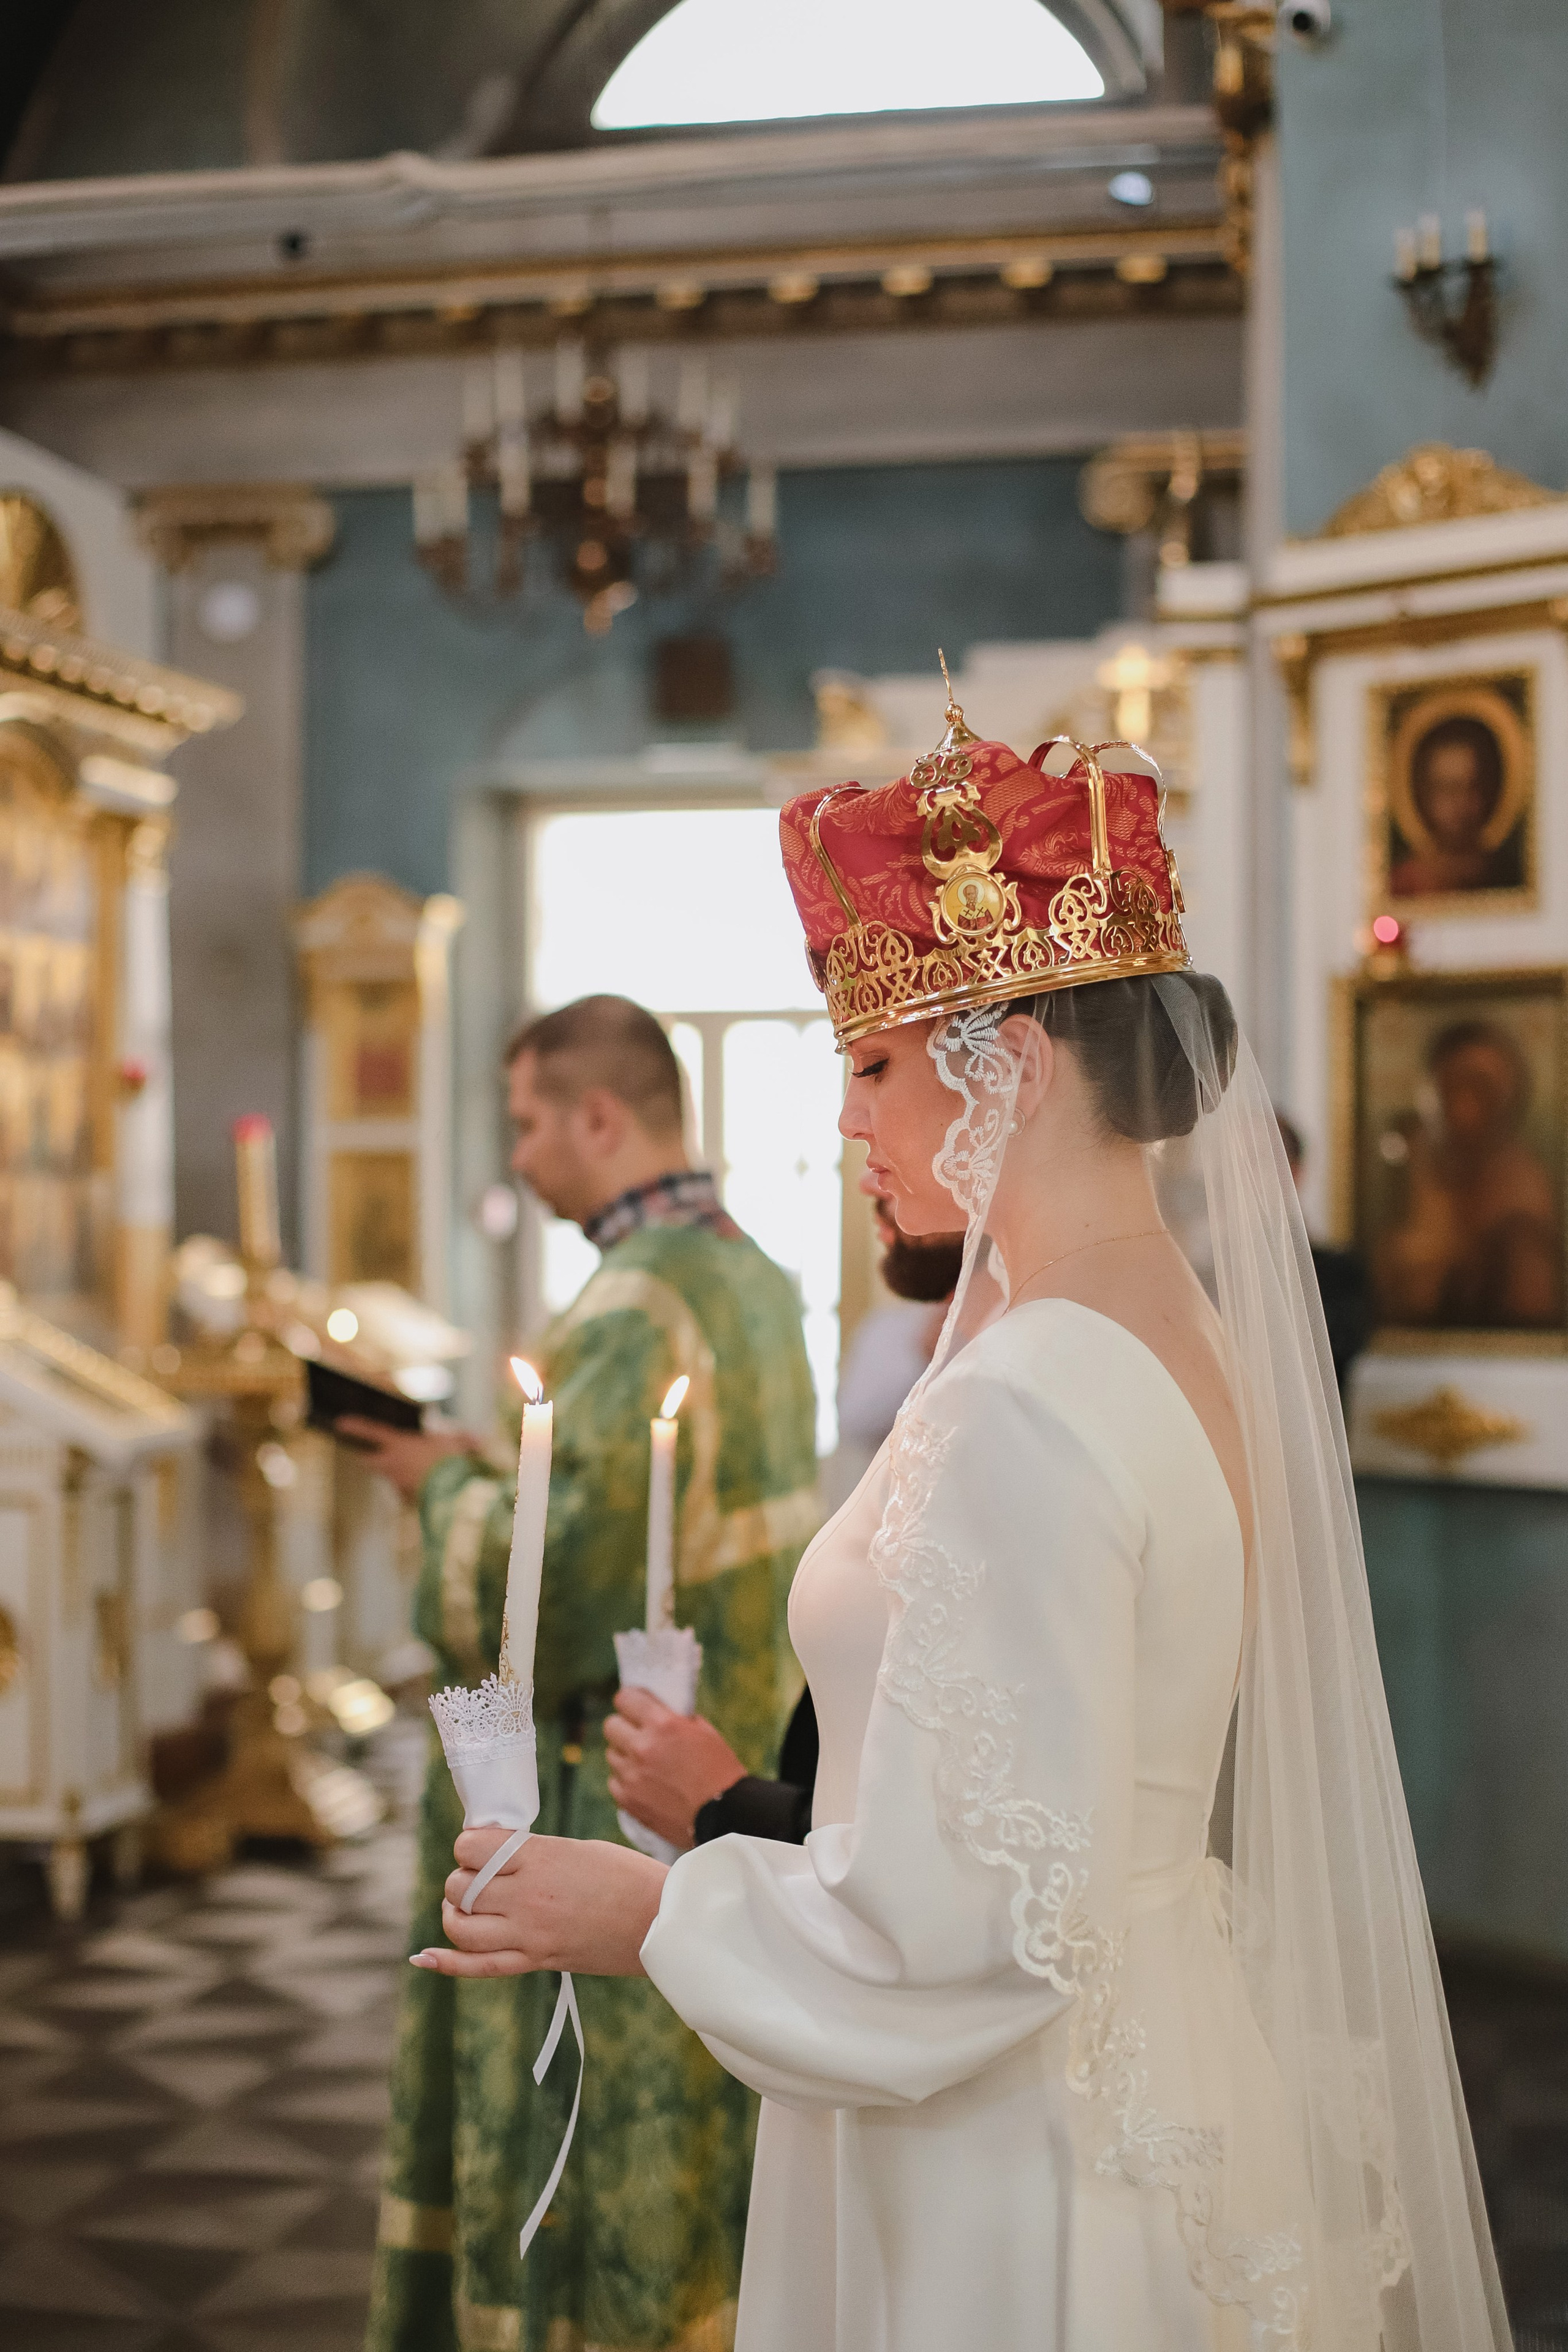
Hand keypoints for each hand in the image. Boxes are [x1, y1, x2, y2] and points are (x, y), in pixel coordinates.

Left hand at [335, 1419, 476, 1500]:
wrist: (454, 1494)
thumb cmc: (453, 1462)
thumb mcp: (459, 1442)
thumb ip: (463, 1438)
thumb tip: (475, 1438)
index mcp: (399, 1445)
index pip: (371, 1431)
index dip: (355, 1426)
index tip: (339, 1423)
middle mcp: (392, 1465)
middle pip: (371, 1460)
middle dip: (370, 1457)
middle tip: (372, 1453)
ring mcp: (398, 1485)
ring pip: (393, 1477)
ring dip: (402, 1475)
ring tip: (425, 1471)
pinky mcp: (408, 1501)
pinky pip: (408, 1494)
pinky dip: (416, 1491)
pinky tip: (433, 1489)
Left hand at [409, 1827, 667, 1977]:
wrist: (660, 1922)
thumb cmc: (626, 1875)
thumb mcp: (577, 1848)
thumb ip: (533, 1852)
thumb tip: (495, 1854)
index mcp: (539, 1857)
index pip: (471, 1846)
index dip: (470, 1845)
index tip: (484, 1848)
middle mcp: (526, 1895)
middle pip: (459, 1886)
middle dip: (462, 1878)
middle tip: (484, 1877)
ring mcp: (529, 1933)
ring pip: (460, 1926)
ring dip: (455, 1914)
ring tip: (467, 1907)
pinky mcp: (536, 1960)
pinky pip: (478, 1967)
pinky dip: (445, 1963)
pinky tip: (423, 1957)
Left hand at [605, 1688, 745, 1851]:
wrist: (724, 1816)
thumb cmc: (719, 1771)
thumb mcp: (703, 1732)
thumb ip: (673, 1719)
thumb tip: (654, 1711)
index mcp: (663, 1724)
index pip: (625, 1698)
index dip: (631, 1701)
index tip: (637, 1707)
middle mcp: (642, 1747)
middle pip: (611, 1726)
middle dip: (625, 1727)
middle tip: (639, 1734)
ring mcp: (631, 1776)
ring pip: (612, 1754)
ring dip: (626, 1755)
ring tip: (646, 1763)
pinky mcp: (628, 1801)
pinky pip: (614, 1781)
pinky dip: (626, 1781)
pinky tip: (644, 1784)